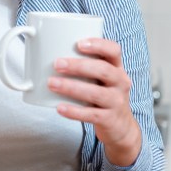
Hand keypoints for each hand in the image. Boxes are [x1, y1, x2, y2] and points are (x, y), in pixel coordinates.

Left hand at [47, 38, 141, 166]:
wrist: (120, 126)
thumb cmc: (104, 95)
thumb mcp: (101, 78)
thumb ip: (85, 67)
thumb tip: (49, 54)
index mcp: (117, 68)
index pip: (113, 51)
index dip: (98, 45)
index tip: (79, 44)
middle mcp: (120, 83)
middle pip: (103, 70)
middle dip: (78, 66)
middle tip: (57, 64)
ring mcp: (117, 102)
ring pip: (96, 93)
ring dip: (71, 87)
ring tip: (52, 83)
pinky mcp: (110, 119)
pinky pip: (91, 114)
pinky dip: (74, 111)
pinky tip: (59, 107)